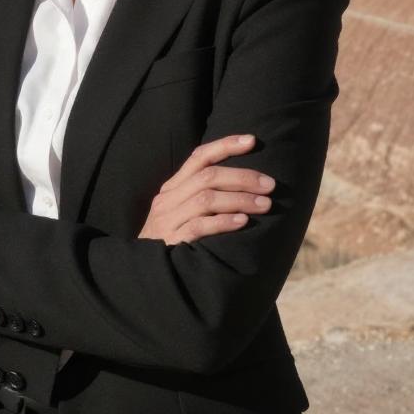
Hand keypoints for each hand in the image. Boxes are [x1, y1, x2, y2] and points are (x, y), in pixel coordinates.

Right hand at [137, 134, 274, 244]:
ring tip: (265, 204)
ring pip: (206, 199)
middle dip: (243, 177)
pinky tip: (243, 222)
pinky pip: (199, 227)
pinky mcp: (172, 241)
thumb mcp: (180, 212)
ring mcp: (168, 220)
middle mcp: (168, 199)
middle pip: (208, 176)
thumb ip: (201, 196)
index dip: (225, 145)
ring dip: (239, 199)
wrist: (143, 273)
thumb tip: (244, 184)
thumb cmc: (172, 240)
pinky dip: (223, 222)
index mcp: (172, 187)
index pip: (199, 157)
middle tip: (270, 184)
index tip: (252, 140)